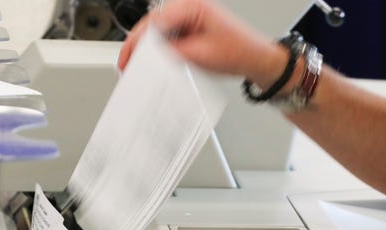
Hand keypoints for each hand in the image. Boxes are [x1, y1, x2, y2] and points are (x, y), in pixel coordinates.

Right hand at [117, 0, 287, 87]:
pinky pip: (169, 37)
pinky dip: (161, 51)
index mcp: (192, 6)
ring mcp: (190, 17)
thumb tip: (150, 57)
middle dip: (139, 46)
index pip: (154, 21)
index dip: (137, 42)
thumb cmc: (239, 52)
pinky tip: (156, 64)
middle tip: (127, 65)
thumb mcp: (201, 55)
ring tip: (139, 67)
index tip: (128, 59)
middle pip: (153, 25)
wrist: (257, 59)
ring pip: (159, 32)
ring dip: (150, 50)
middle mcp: (189, 7)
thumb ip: (172, 53)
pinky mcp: (192, 28)